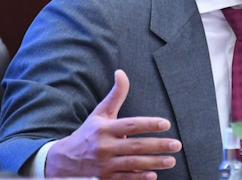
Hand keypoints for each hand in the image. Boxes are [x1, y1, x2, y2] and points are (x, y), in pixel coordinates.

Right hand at [45, 70, 181, 179]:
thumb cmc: (89, 133)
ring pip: (133, 164)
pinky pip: (124, 179)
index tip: (166, 124)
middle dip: (158, 146)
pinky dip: (138, 178)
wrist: (64, 160)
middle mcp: (105, 147)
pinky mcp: (105, 178)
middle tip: (176, 144)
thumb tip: (121, 72)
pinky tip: (153, 176)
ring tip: (171, 160)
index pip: (130, 125)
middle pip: (135, 146)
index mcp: (105, 129)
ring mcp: (104, 165)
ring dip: (154, 163)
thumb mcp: (100, 113)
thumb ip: (115, 95)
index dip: (148, 124)